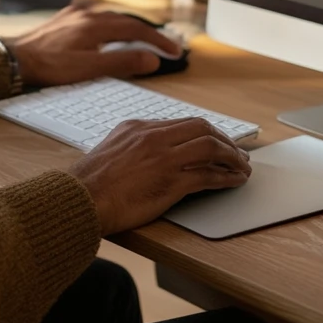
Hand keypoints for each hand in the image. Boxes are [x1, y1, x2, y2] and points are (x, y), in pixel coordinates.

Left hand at [8, 6, 183, 86]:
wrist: (13, 58)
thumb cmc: (47, 66)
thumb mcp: (88, 69)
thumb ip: (121, 64)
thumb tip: (152, 59)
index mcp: (96, 25)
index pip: (137, 30)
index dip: (159, 41)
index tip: (175, 51)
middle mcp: (87, 15)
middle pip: (127, 20)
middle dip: (149, 33)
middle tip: (167, 45)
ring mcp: (75, 15)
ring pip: (111, 18)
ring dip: (131, 28)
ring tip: (144, 39)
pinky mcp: (64, 20)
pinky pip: (96, 18)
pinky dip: (112, 26)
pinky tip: (109, 32)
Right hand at [68, 118, 251, 234]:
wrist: (80, 200)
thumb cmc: (89, 183)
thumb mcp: (110, 150)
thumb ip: (132, 145)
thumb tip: (147, 151)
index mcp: (138, 127)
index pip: (183, 123)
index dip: (206, 132)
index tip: (216, 140)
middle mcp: (153, 137)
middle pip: (202, 128)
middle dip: (225, 140)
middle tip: (236, 152)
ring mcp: (164, 158)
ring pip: (210, 148)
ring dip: (232, 157)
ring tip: (242, 166)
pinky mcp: (171, 182)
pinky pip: (208, 175)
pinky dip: (226, 177)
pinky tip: (234, 181)